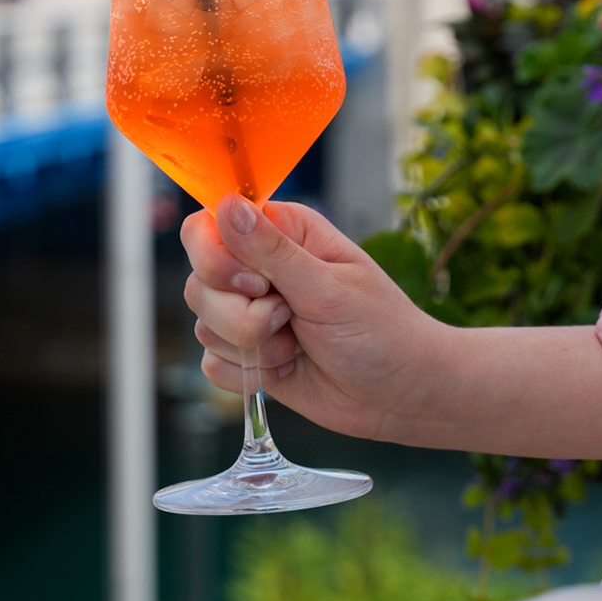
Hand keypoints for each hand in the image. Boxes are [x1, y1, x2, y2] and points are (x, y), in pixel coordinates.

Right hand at [182, 195, 447, 441]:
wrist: (402, 395)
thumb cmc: (382, 332)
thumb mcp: (329, 288)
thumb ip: (272, 250)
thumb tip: (226, 205)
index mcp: (281, 233)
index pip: (207, 227)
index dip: (216, 258)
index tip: (257, 283)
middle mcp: (258, 269)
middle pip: (199, 283)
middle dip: (240, 315)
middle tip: (289, 318)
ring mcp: (250, 313)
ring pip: (203, 326)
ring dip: (252, 346)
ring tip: (298, 344)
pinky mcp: (248, 355)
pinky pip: (212, 364)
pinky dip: (247, 374)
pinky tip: (286, 368)